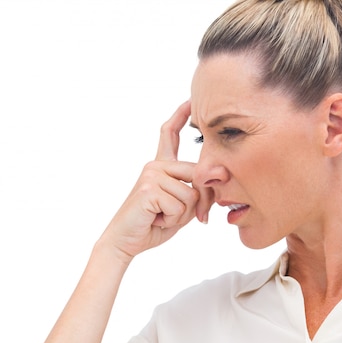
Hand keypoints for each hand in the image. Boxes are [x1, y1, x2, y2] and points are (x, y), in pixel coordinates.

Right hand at [99, 101, 211, 261]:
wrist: (125, 241)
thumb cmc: (152, 225)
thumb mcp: (180, 208)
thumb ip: (195, 193)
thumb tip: (216, 178)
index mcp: (161, 167)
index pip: (169, 136)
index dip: (180, 117)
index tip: (189, 101)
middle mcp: (155, 166)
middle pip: (198, 176)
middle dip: (198, 202)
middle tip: (174, 217)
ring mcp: (151, 174)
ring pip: (190, 194)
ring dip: (180, 215)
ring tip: (160, 217)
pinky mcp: (149, 187)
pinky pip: (179, 204)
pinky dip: (171, 219)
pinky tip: (155, 219)